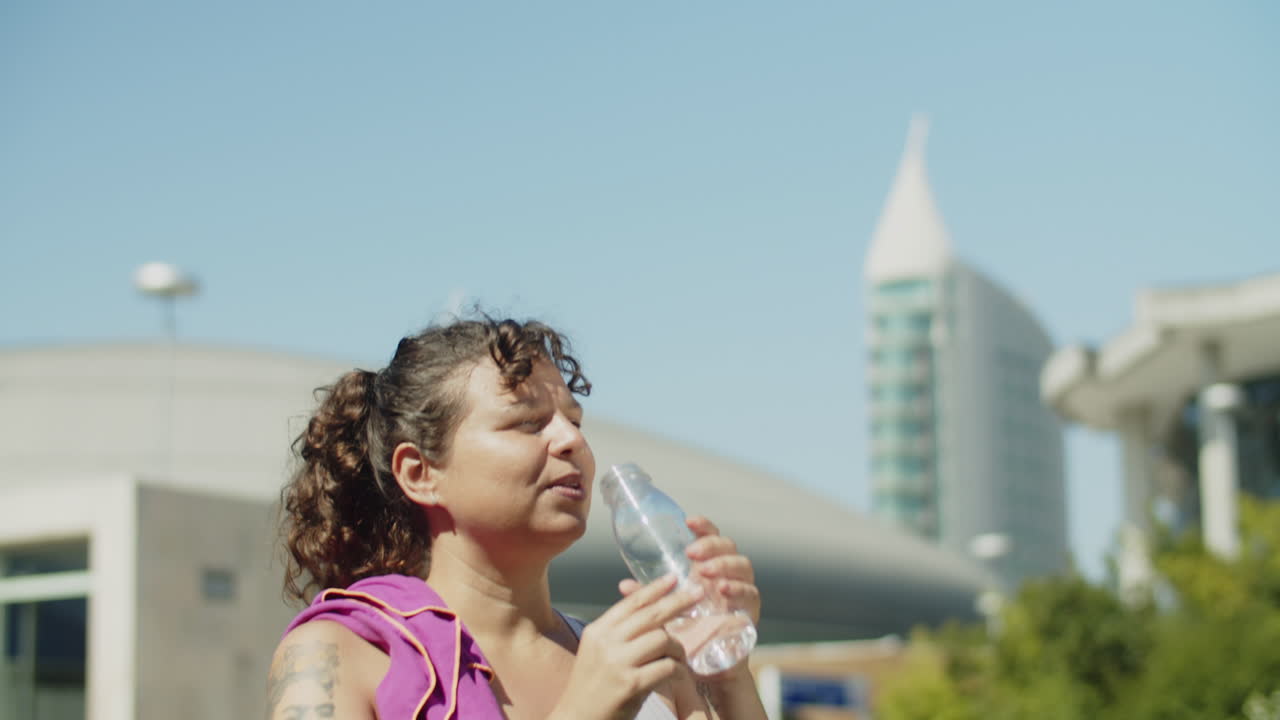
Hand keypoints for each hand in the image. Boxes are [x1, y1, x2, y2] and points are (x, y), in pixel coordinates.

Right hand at [556, 574, 703, 719]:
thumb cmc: (593, 690)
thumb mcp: (598, 653)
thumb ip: (620, 634)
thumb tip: (652, 615)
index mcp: (598, 631)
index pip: (631, 602)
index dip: (655, 588)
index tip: (674, 578)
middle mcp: (605, 642)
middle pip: (651, 614)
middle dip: (679, 602)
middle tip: (699, 594)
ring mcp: (617, 662)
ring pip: (662, 639)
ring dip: (677, 648)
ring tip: (678, 658)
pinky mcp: (631, 683)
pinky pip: (667, 666)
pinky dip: (678, 670)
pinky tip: (678, 675)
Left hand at [618, 515, 760, 626]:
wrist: (704, 670)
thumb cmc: (685, 635)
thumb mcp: (665, 614)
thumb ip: (650, 598)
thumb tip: (625, 585)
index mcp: (706, 568)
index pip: (709, 538)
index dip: (703, 526)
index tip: (688, 520)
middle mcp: (726, 575)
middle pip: (728, 547)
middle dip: (712, 545)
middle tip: (692, 553)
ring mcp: (740, 592)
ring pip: (743, 565)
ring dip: (724, 564)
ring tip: (706, 571)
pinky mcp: (750, 612)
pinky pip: (752, 594)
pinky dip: (739, 589)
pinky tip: (724, 590)